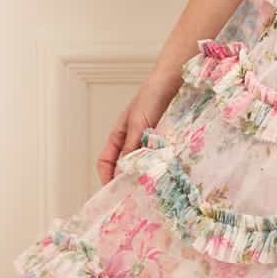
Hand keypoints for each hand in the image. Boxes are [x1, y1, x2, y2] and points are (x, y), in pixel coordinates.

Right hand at [96, 71, 183, 186]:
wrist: (171, 82)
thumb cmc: (150, 97)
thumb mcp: (137, 124)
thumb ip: (132, 146)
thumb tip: (125, 170)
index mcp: (118, 135)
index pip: (105, 161)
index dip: (106, 176)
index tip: (112, 192)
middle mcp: (131, 140)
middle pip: (123, 166)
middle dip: (126, 180)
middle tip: (133, 195)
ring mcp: (146, 141)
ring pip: (140, 164)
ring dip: (143, 174)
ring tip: (149, 187)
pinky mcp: (161, 140)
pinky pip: (156, 158)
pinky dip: (157, 167)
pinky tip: (163, 173)